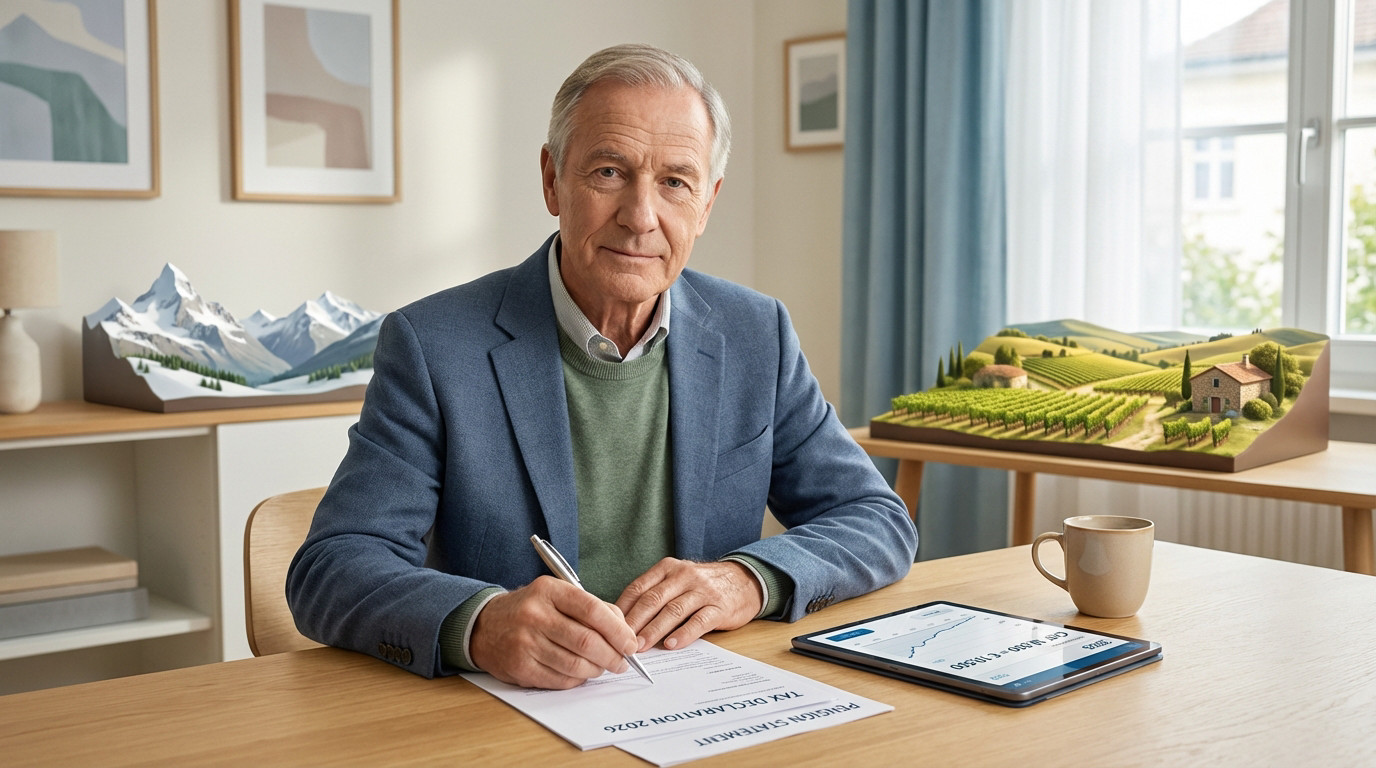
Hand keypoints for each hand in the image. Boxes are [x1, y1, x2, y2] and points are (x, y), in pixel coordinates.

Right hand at [468, 576, 639, 688]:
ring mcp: (525, 643)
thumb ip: (591, 607)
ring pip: (576, 664)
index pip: (592, 610)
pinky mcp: (520, 667)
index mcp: (549, 591)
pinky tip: (580, 673)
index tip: (630, 643)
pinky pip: (560, 680)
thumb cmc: (530, 609)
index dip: (618, 630)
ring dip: (597, 670)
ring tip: (602, 667)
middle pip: (586, 641)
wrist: (484, 626)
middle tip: (622, 662)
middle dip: (612, 656)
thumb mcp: (556, 595)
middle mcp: (535, 615)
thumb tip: (624, 631)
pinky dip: (577, 679)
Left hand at [615, 558, 762, 651]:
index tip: (609, 627)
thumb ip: (655, 595)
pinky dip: (683, 634)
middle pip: (653, 600)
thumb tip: (623, 621)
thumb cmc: (702, 586)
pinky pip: (699, 621)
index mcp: (668, 569)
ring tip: (641, 646)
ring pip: (673, 610)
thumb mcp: (677, 581)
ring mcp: (703, 590)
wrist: (744, 581)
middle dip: (635, 622)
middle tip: (621, 641)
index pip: (638, 588)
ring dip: (654, 630)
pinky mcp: (719, 606)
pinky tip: (671, 645)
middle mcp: (684, 576)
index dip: (622, 609)